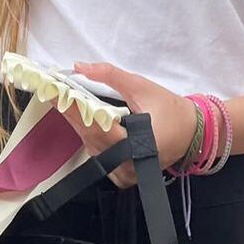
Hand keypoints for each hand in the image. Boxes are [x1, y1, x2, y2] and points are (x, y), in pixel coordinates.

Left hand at [56, 61, 196, 188]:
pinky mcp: (123, 177)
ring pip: (92, 147)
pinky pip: (98, 155)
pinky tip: (79, 119)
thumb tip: (79, 67)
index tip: (55, 91)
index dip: (74, 108)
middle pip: (91, 137)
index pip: (98, 126)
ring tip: (61, 102)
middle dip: (71, 113)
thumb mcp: (141, 87)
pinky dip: (89, 136)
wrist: (192, 133)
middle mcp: (131, 165)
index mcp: (140, 145)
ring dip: (77, 123)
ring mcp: (126, 175)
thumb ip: (110, 75)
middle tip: (51, 92)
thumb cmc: (170, 109)